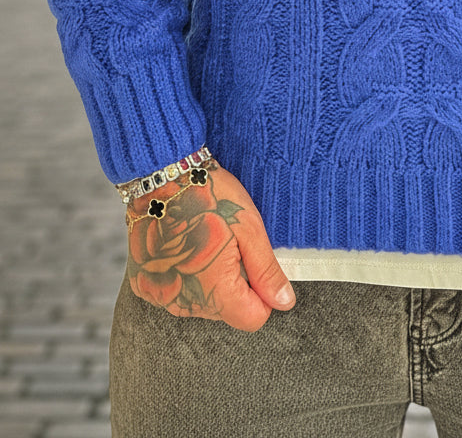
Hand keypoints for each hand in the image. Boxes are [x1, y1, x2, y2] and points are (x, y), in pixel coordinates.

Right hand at [125, 163, 294, 331]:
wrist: (160, 177)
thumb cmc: (208, 197)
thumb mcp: (249, 229)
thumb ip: (266, 271)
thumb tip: (284, 301)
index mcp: (214, 292)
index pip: (253, 318)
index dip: (262, 293)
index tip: (254, 263)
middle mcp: (183, 303)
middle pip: (226, 311)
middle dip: (235, 284)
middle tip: (227, 244)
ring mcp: (160, 295)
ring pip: (201, 302)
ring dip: (209, 280)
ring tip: (202, 242)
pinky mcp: (145, 286)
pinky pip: (176, 292)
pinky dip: (184, 275)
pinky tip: (183, 246)